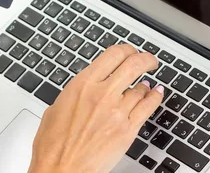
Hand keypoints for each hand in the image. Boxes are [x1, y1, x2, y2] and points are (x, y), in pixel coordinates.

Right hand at [29, 45, 163, 172]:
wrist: (61, 170)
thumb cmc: (53, 144)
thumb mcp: (57, 106)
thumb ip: (77, 91)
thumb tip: (88, 86)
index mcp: (83, 84)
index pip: (113, 54)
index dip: (126, 49)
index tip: (130, 51)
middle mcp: (102, 95)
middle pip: (133, 64)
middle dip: (145, 59)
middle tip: (148, 59)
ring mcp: (117, 112)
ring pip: (142, 87)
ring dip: (146, 83)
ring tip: (146, 83)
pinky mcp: (127, 130)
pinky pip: (148, 107)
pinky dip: (155, 97)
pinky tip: (156, 93)